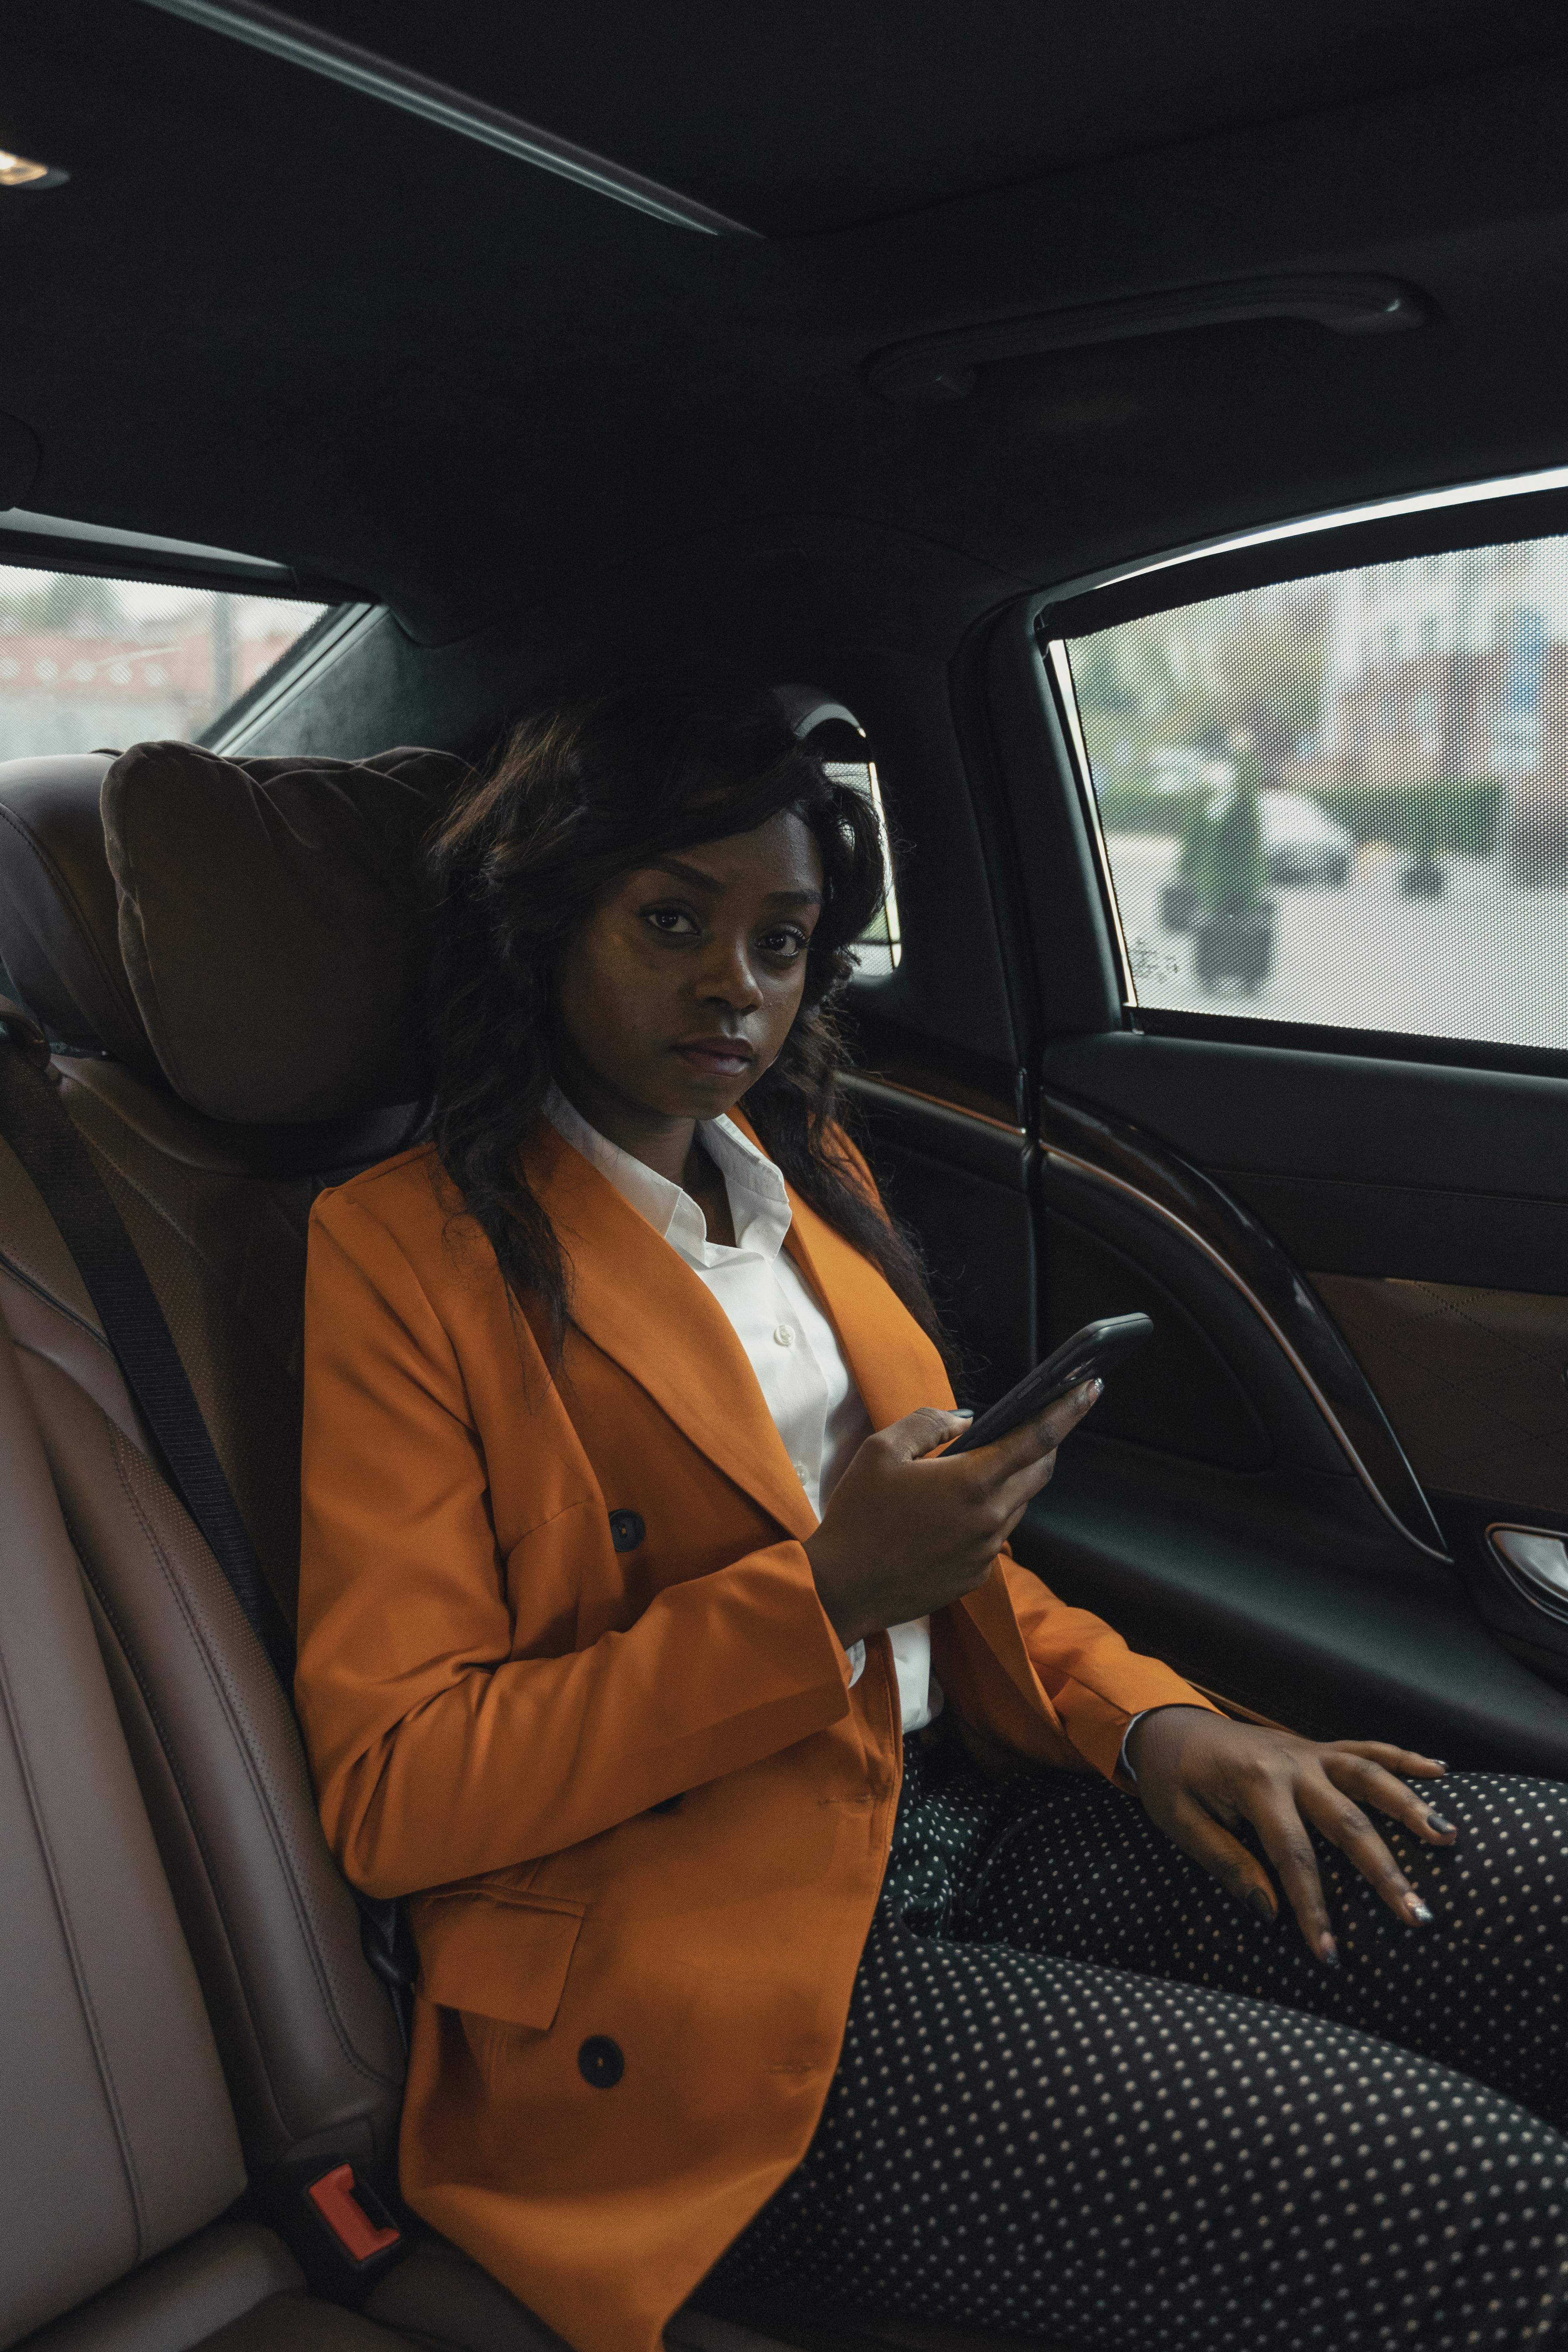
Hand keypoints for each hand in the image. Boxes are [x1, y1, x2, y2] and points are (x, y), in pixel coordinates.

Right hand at [804, 1379, 1101, 1650]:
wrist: (841, 1588)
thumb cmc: (857, 1515)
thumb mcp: (881, 1451)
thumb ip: (928, 1424)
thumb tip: (964, 1422)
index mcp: (971, 1481)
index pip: (1038, 1437)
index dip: (1068, 1409)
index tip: (1091, 1387)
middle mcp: (990, 1518)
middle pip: (1039, 1471)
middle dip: (1044, 1443)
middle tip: (1032, 1424)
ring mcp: (986, 1551)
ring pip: (1018, 1504)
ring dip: (1011, 1480)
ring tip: (978, 1468)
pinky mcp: (977, 1576)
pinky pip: (996, 1535)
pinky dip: (988, 1514)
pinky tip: (951, 1514)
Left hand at [1124, 1705, 1455, 1965]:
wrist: (1166, 1727)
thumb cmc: (1171, 1781)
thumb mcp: (1183, 1826)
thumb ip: (1229, 1865)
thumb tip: (1271, 1915)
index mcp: (1254, 1784)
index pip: (1293, 1857)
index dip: (1312, 1909)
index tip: (1330, 1955)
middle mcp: (1291, 1764)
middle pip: (1347, 1822)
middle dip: (1384, 1873)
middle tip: (1418, 1916)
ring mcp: (1308, 1751)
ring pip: (1369, 1777)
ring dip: (1411, 1806)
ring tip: (1449, 1838)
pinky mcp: (1316, 1747)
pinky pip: (1366, 1748)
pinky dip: (1404, 1757)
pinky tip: (1441, 1771)